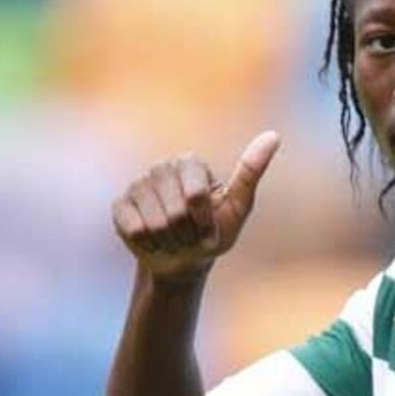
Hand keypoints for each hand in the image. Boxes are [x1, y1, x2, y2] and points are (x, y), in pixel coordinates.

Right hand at [112, 131, 281, 281]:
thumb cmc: (214, 232)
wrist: (184, 259)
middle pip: (175, 213)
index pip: (196, 197)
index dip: (204, 223)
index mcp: (190, 163)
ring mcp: (137, 185)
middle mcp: (161, 168)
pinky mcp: (120, 205)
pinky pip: (133, 228)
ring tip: (172, 238)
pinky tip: (152, 239)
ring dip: (168, 242)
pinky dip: (147, 243)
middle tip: (189, 235)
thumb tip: (274, 135)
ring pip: (153, 223)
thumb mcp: (238, 207)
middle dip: (187, 235)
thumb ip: (251, 171)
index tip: (208, 227)